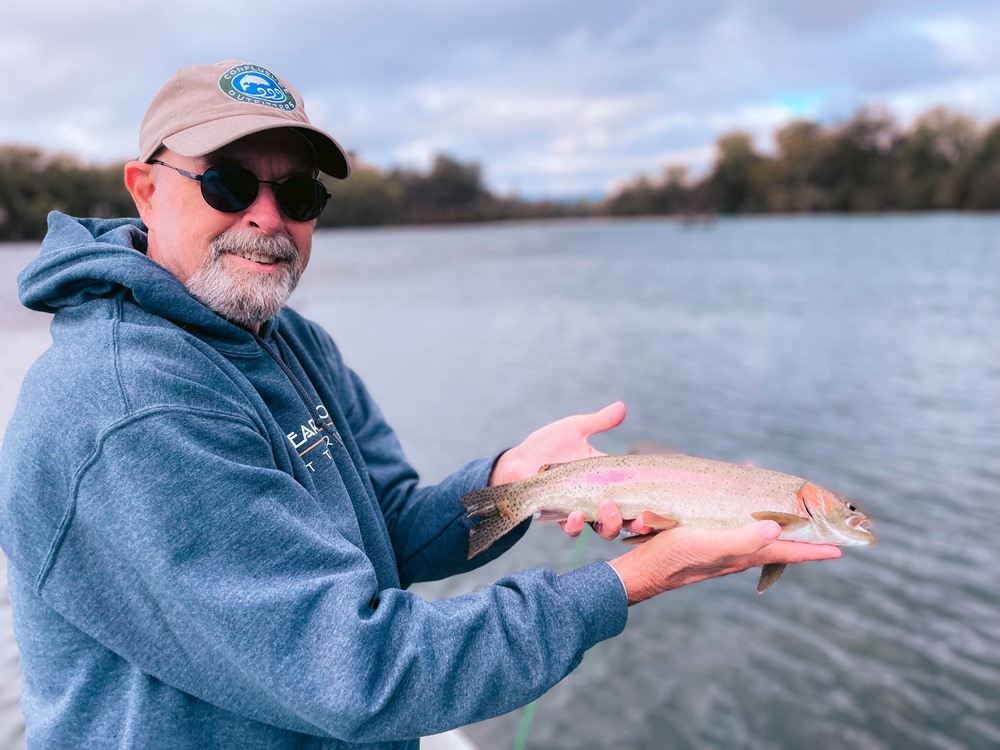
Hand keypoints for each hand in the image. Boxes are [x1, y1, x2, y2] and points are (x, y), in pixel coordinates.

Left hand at [489, 403, 653, 540]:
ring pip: (602, 529)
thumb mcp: (575, 429)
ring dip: (609, 524)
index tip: (659, 503)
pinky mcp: (558, 515)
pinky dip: (576, 525)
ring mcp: (579, 509)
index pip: (634, 495)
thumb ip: (599, 421)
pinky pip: (572, 528)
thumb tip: (622, 406)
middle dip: (637, 523)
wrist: (518, 460)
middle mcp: (597, 499)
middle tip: (641, 516)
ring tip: (608, 509)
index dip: (649, 504)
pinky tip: (576, 515)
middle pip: (626, 519)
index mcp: (605, 479)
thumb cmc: (546, 444)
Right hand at [608, 521, 841, 604]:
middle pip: (778, 543)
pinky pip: (736, 526)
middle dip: (798, 532)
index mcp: (746, 554)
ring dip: (772, 519)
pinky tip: (735, 502)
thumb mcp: (712, 544)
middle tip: (816, 519)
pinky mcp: (706, 541)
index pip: (789, 552)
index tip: (841, 549)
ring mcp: (723, 548)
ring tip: (781, 504)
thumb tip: (777, 528)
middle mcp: (739, 552)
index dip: (815, 549)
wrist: (643, 570)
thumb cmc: (676, 557)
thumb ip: (744, 538)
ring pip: (757, 533)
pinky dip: (746, 512)